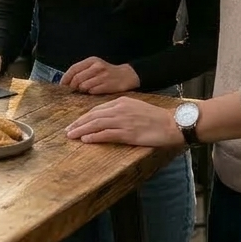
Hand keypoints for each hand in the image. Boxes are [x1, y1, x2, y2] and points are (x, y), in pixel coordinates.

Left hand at [61, 57, 139, 94]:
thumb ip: (82, 71)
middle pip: (77, 78)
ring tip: (86, 90)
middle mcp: (97, 66)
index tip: (62, 85)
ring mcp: (103, 76)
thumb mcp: (94, 66)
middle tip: (74, 89)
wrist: (126, 76)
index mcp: (92, 61)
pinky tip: (94, 91)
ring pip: (83, 86)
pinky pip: (92, 91)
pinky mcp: (108, 85)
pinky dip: (91, 92)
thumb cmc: (106, 72)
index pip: (74, 69)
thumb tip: (66, 81)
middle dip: (73, 86)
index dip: (66, 78)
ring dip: (82, 90)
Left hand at [65, 96, 181, 147]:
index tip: (76, 122)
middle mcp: (119, 109)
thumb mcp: (136, 108)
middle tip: (68, 129)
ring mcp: (123, 121)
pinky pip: (106, 134)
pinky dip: (94, 136)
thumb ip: (122, 111)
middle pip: (93, 116)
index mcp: (121, 102)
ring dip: (82, 130)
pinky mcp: (128, 133)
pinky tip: (86, 139)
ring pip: (96, 124)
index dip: (85, 117)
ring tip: (71, 135)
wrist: (172, 123)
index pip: (97, 109)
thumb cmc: (156, 117)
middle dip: (78, 123)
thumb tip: (108, 118)